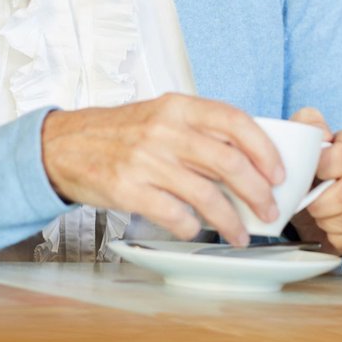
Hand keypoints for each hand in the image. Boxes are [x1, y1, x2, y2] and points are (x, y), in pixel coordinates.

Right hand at [40, 93, 285, 247]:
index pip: (235, 121)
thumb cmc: (118, 133)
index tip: (278, 173)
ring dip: (231, 221)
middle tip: (268, 210)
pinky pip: (175, 215)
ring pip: (207, 195)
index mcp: (177, 107)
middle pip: (228, 162)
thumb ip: (199, 131)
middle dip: (257, 192)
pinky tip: (196, 231)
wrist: (63, 145)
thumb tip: (249, 160)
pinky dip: (193, 229)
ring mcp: (145, 161)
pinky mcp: (128, 189)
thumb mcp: (160, 116)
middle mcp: (164, 130)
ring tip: (240, 234)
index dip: (265, 150)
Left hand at [286, 108, 341, 255]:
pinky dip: (340, 239)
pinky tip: (333, 230)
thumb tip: (320, 132)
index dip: (326, 168)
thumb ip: (307, 124)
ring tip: (321, 216)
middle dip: (322, 203)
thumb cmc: (312, 169)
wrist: (319, 198)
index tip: (313, 174)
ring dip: (329, 222)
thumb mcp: (303, 140)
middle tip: (311, 204)